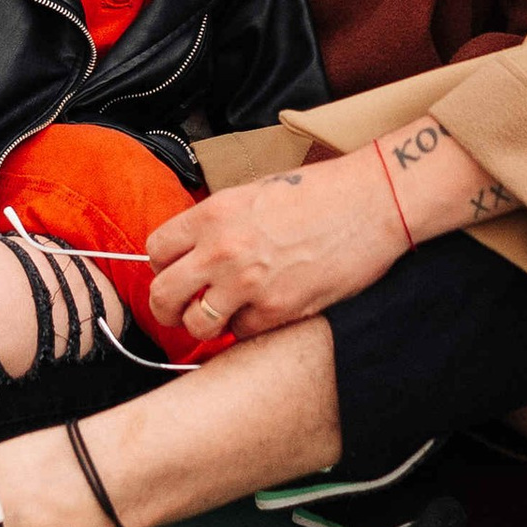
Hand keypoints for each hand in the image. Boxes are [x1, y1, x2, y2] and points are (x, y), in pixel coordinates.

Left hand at [144, 149, 405, 343]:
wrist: (372, 202)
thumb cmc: (321, 192)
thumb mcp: (255, 193)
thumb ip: (220, 223)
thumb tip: (196, 249)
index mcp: (213, 214)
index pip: (154, 251)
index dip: (162, 266)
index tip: (175, 272)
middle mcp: (222, 250)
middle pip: (162, 296)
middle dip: (168, 308)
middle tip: (182, 309)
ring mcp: (248, 283)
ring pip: (196, 325)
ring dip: (206, 324)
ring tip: (224, 315)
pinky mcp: (278, 309)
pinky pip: (243, 334)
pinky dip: (250, 328)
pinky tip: (265, 310)